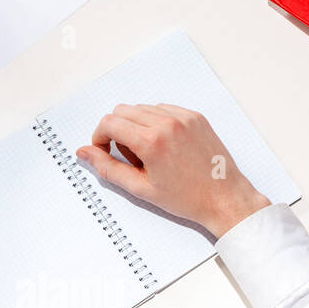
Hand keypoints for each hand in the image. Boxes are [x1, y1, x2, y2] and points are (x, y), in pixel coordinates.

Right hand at [75, 104, 269, 238]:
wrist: (224, 198)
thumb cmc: (186, 198)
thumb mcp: (140, 188)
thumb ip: (107, 168)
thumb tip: (84, 153)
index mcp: (152, 141)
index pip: (110, 123)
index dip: (99, 137)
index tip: (103, 151)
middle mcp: (167, 123)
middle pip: (123, 111)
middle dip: (116, 131)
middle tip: (128, 157)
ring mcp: (184, 117)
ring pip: (142, 108)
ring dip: (136, 126)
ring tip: (149, 154)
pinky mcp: (195, 116)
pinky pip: (163, 109)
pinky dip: (155, 123)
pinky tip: (164, 146)